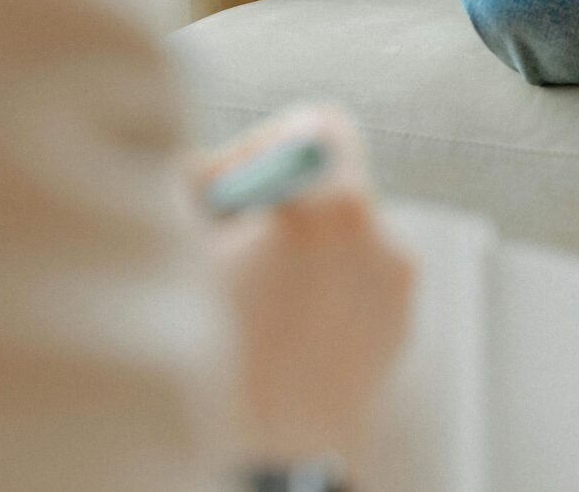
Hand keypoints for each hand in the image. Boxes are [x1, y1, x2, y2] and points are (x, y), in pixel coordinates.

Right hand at [193, 103, 414, 464]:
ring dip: (300, 248)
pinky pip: (357, 281)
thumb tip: (205, 167)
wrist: (270, 456)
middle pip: (328, 180)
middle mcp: (378, 237)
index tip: (238, 187)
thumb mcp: (181, 250)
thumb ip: (196, 184)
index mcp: (332, 203)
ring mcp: (393, 286)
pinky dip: (323, 288)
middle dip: (278, 202)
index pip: (318, 123)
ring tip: (255, 296)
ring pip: (342, 234)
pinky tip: (283, 326)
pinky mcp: (397, 327)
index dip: (267, 143)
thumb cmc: (222, 361)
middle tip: (234, 244)